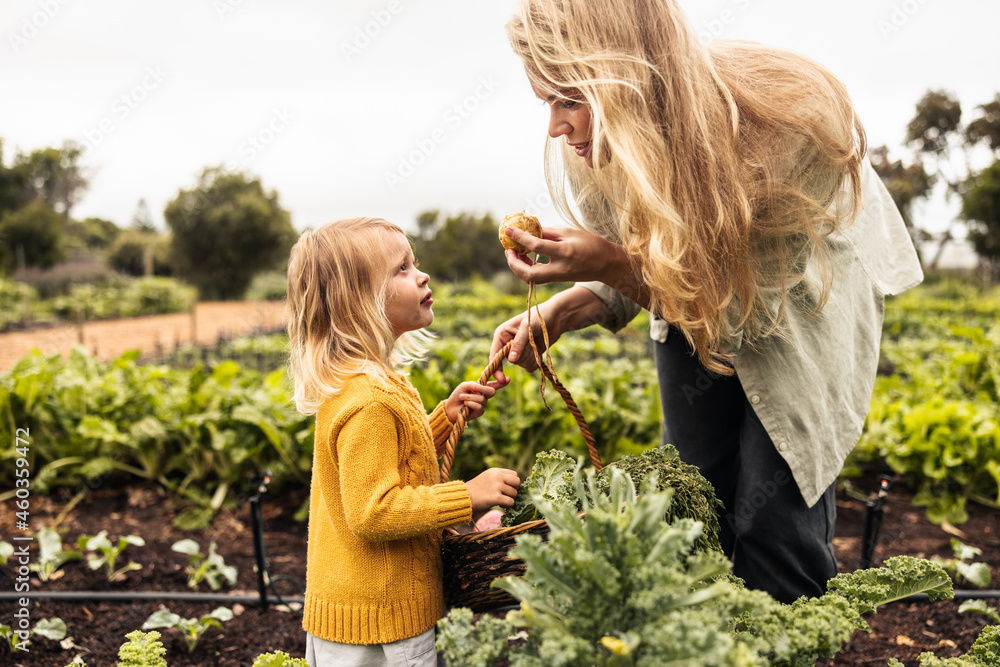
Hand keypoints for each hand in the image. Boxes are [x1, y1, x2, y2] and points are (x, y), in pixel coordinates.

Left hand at [445, 380, 504, 422]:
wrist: (450, 407)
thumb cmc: (458, 395)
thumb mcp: (465, 386)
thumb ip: (474, 385)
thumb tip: (480, 387)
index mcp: (482, 388)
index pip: (494, 384)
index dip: (501, 382)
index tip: (508, 379)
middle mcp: (485, 396)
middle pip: (492, 391)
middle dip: (482, 389)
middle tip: (472, 388)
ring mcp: (483, 404)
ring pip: (482, 399)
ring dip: (470, 397)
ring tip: (462, 397)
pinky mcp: (480, 412)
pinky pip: (479, 406)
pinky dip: (471, 403)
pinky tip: (465, 405)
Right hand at [465, 468, 520, 512]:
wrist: (463, 497)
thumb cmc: (476, 489)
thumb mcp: (487, 477)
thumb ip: (500, 477)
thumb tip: (515, 484)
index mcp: (495, 471)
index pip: (514, 474)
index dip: (513, 483)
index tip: (508, 488)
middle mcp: (497, 477)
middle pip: (517, 482)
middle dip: (515, 490)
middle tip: (507, 495)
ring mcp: (497, 486)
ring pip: (514, 493)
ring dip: (510, 499)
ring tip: (501, 501)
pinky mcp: (496, 497)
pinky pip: (511, 502)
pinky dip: (507, 505)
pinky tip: (500, 505)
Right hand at [489, 285, 612, 382]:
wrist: (557, 317)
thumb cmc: (540, 316)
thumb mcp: (527, 327)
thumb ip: (519, 343)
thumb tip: (511, 360)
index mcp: (502, 335)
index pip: (495, 355)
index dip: (496, 367)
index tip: (502, 377)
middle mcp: (508, 344)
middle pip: (511, 361)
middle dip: (523, 355)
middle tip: (532, 342)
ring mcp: (519, 351)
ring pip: (521, 364)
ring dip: (531, 356)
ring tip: (536, 342)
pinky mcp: (529, 355)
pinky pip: (529, 366)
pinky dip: (536, 360)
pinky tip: (540, 349)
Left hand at [503, 225, 628, 284]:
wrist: (607, 264)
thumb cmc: (590, 244)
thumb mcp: (570, 232)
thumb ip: (548, 233)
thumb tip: (528, 230)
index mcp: (565, 252)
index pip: (537, 247)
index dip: (520, 238)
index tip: (508, 230)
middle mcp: (560, 268)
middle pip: (529, 274)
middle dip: (513, 263)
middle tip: (508, 250)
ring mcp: (559, 277)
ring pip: (531, 279)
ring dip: (518, 267)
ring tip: (514, 252)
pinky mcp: (557, 280)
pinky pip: (537, 278)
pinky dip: (527, 268)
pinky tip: (525, 257)